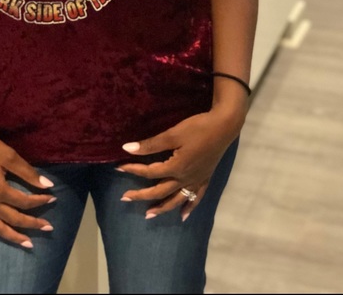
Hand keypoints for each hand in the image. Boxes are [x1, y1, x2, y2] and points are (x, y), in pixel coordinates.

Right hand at [0, 127, 55, 258]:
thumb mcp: (9, 156)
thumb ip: (28, 173)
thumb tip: (47, 185)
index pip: (25, 201)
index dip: (40, 201)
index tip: (52, 197)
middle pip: (14, 218)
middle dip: (33, 223)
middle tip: (49, 227)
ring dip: (14, 238)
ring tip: (28, 244)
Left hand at [118, 106, 242, 220]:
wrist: (224, 127)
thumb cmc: (198, 128)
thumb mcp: (172, 134)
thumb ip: (150, 144)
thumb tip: (126, 148)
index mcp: (176, 168)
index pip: (149, 172)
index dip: (132, 170)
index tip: (118, 168)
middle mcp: (185, 178)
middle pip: (160, 191)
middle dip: (141, 195)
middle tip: (125, 198)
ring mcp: (196, 180)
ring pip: (177, 199)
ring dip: (162, 208)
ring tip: (149, 215)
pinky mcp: (205, 178)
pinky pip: (196, 198)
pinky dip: (189, 208)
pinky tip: (183, 216)